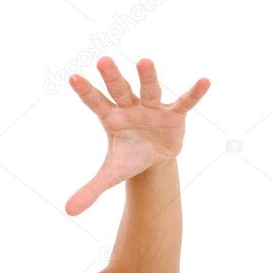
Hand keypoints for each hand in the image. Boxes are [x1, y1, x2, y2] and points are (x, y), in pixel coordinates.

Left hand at [65, 56, 210, 215]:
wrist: (154, 159)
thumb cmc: (129, 158)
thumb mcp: (110, 175)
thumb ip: (90, 190)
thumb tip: (68, 212)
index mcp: (112, 118)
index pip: (96, 102)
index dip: (85, 91)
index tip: (72, 77)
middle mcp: (131, 108)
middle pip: (120, 90)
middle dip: (112, 77)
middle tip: (103, 60)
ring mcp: (153, 108)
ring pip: (149, 90)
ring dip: (147, 77)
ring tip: (144, 61)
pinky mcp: (174, 115)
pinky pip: (185, 102)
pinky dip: (194, 93)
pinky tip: (204, 81)